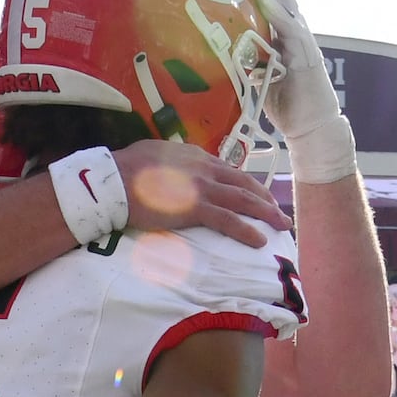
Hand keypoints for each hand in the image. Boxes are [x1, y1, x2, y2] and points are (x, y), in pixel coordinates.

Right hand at [116, 139, 276, 246]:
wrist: (114, 180)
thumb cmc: (124, 170)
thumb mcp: (152, 155)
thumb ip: (168, 162)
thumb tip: (168, 169)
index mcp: (194, 156)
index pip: (227, 170)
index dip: (244, 183)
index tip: (256, 194)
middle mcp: (204, 168)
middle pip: (243, 183)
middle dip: (264, 197)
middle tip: (278, 210)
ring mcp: (202, 187)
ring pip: (243, 200)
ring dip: (266, 213)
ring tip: (282, 225)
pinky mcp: (196, 207)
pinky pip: (229, 221)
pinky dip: (247, 231)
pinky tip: (260, 241)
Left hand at [227, 0, 352, 184]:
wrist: (311, 127)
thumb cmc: (280, 99)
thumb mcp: (250, 70)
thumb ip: (235, 51)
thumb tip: (204, 40)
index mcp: (275, 26)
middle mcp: (290, 24)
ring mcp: (300, 37)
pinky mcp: (307, 56)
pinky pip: (291, 30)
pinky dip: (278, 13)